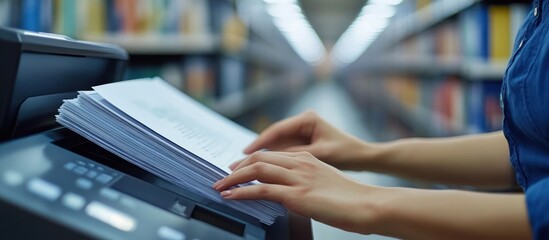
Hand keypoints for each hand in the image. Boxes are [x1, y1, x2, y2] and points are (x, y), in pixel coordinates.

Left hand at [213, 151, 380, 233]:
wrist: (367, 205)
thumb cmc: (350, 199)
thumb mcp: (324, 183)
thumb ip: (306, 181)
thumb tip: (290, 192)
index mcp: (306, 158)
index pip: (271, 155)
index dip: (250, 161)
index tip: (238, 169)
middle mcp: (299, 163)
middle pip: (259, 158)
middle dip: (237, 167)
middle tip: (223, 177)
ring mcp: (297, 177)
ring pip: (255, 171)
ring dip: (233, 179)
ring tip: (219, 186)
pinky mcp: (295, 194)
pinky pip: (260, 189)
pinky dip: (241, 192)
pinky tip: (231, 196)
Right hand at [236, 111, 376, 170]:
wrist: (366, 158)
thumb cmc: (348, 154)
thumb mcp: (320, 155)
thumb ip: (294, 156)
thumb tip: (269, 161)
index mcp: (307, 119)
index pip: (277, 130)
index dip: (259, 143)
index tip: (244, 154)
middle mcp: (303, 122)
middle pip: (274, 137)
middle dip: (257, 151)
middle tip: (239, 163)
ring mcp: (304, 132)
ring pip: (278, 145)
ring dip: (264, 157)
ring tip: (246, 169)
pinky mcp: (306, 142)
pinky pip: (285, 151)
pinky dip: (275, 161)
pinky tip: (263, 171)